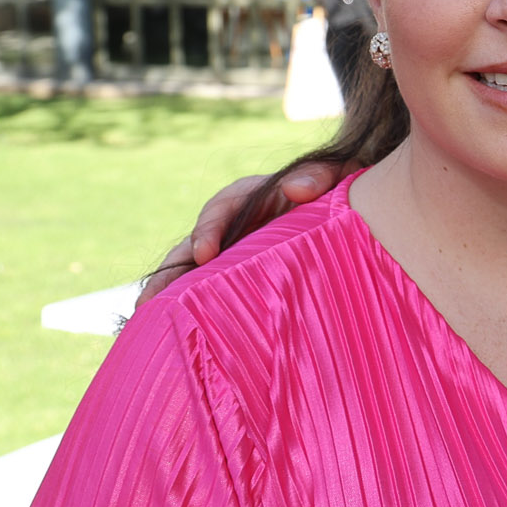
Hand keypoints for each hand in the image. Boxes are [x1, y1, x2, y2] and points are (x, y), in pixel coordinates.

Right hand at [136, 161, 345, 307]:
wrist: (359, 210)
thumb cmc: (345, 190)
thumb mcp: (338, 175)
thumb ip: (320, 175)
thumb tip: (295, 189)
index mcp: (255, 197)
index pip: (222, 208)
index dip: (209, 229)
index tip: (204, 253)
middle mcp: (239, 225)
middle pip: (195, 244)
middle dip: (171, 271)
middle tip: (150, 298)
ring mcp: (238, 253)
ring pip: (197, 271)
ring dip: (171, 293)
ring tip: (147, 318)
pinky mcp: (244, 278)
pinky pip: (214, 291)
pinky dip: (194, 307)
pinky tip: (177, 332)